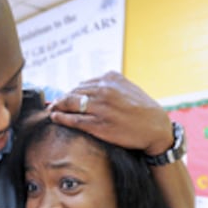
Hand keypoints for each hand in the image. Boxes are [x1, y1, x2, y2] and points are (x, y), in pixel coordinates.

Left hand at [48, 71, 173, 154]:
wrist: (156, 128)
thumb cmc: (143, 109)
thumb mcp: (128, 88)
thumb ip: (110, 85)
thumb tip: (89, 87)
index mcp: (110, 78)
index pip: (82, 84)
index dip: (71, 92)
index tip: (65, 98)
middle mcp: (104, 90)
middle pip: (73, 93)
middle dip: (62, 99)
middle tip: (54, 105)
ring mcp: (100, 107)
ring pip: (71, 104)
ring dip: (58, 107)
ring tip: (52, 110)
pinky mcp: (98, 124)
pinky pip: (74, 120)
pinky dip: (61, 118)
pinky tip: (55, 117)